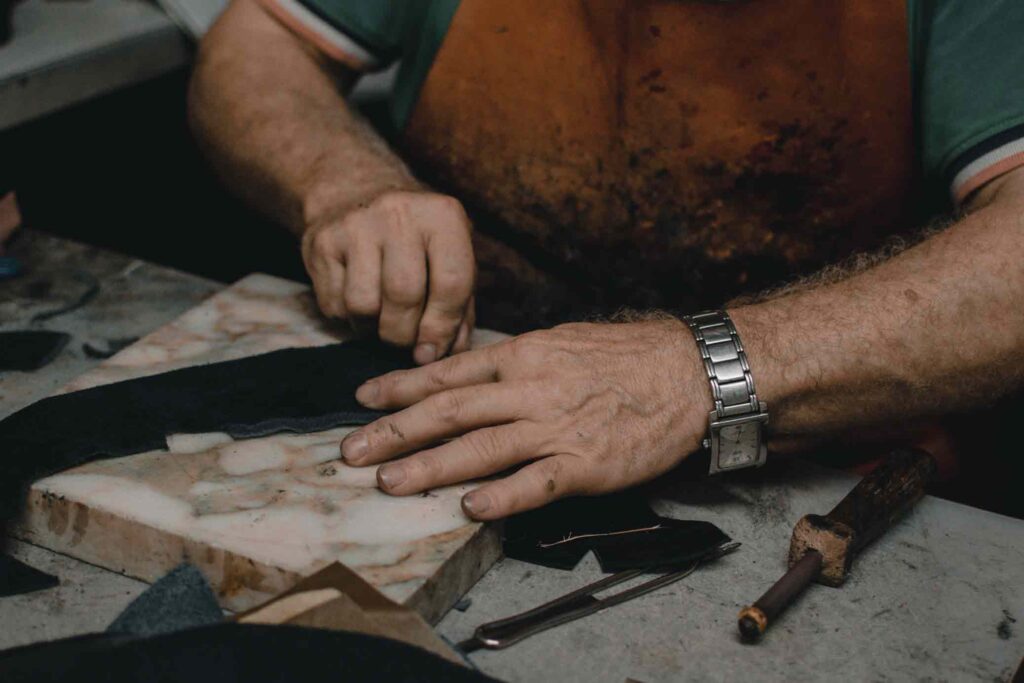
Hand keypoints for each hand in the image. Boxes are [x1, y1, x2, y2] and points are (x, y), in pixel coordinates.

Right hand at [302, 189, 475, 363]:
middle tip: (404, 341)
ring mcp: (356, 224)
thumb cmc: (415, 240)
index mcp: (443, 215)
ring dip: (373, 329)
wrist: (355, 193)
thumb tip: (440, 355)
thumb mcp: (449, 260)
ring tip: (381, 320)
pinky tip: (358, 301)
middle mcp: (399, 212)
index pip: (451, 283)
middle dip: (405, 334)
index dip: (443, 327)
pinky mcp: (322, 241)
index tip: (432, 351)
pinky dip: (349, 319)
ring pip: (364, 305)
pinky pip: (335, 305)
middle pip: (404, 296)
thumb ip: (457, 309)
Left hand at [339, 319, 712, 518]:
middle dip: (396, 432)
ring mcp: (557, 428)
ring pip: (482, 448)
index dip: (401, 388)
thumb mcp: (561, 341)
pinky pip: (537, 483)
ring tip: (389, 482)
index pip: (449, 374)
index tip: (363, 400)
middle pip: (450, 411)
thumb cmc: (625, 357)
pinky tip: (469, 508)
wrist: (688, 372)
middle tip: (352, 451)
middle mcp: (531, 390)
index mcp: (524, 357)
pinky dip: (501, 497)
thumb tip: (470, 374)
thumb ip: (514, 362)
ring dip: (430, 466)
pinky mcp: (585, 464)